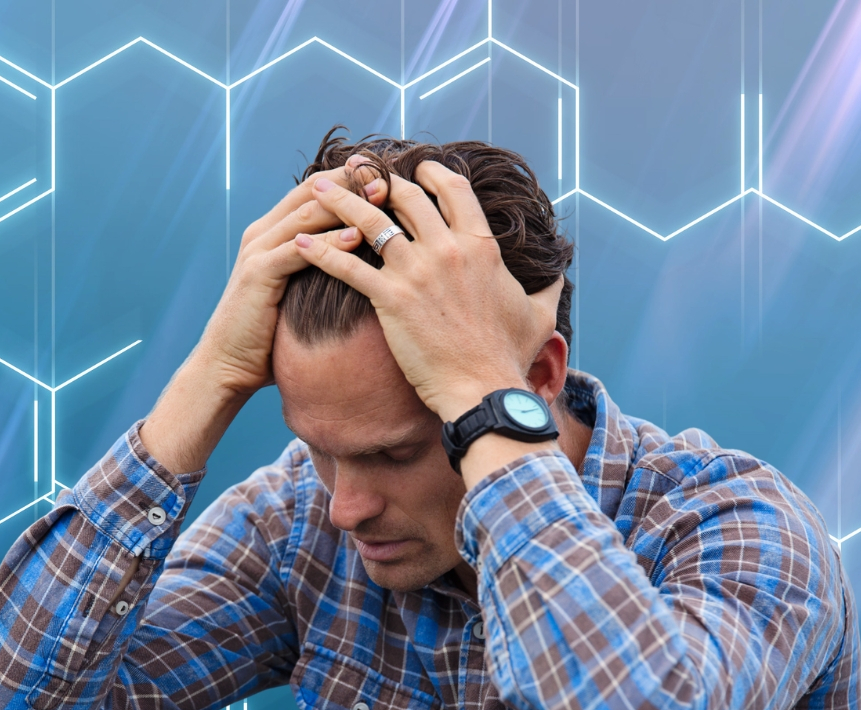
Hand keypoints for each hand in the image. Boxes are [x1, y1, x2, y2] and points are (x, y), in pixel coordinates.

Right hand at [140, 163, 384, 472]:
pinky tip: (358, 237)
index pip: (315, 190)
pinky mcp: (257, 274)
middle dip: (351, 181)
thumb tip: (362, 261)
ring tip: (381, 196)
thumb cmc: (269, 334)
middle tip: (388, 174)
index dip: (350, 178)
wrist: (228, 364)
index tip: (386, 172)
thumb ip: (321, 268)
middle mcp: (263, 232)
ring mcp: (258, 250)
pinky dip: (329, 242)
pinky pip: (298, 250)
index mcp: (273, 231)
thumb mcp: (299, 291)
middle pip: (312, 191)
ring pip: (306, 214)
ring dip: (346, 204)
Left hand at [293, 161, 558, 421]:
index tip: (413, 169)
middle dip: (376, 179)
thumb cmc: (509, 356)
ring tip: (315, 189)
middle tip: (355, 172)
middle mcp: (448, 249)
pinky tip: (298, 245)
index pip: (452, 190)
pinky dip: (319, 252)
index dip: (429, 173)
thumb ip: (549, 287)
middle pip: (405, 196)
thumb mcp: (539, 315)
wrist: (484, 390)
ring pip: (369, 220)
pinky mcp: (390, 298)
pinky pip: (347, 266)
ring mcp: (417, 271)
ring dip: (338, 200)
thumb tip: (562, 272)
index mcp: (481, 246)